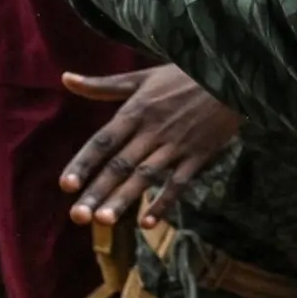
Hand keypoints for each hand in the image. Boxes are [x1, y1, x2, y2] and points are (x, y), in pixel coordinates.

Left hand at [58, 64, 241, 227]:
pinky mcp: (199, 154)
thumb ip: (103, 85)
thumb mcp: (142, 77)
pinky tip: (148, 222)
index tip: (65, 186)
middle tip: (77, 217)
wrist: (231, 76)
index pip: (103, 141)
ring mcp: (177, 144)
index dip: (83, 163)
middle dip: (98, 191)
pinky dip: (165, 202)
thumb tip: (65, 78)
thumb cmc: (184, 75)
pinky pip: (180, 182)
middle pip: (120, 165)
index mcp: (135, 111)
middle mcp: (153, 131)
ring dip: (125, 199)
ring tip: (104, 222)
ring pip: (146, 176)